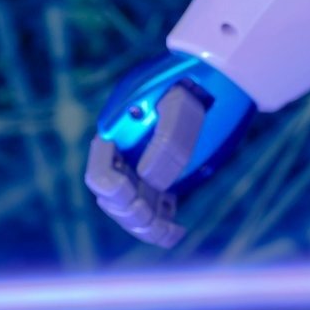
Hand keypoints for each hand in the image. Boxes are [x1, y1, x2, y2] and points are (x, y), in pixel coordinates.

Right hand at [85, 83, 205, 247]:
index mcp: (116, 134)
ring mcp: (142, 167)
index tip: (136, 194)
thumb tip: (149, 176)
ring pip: (132, 211)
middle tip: (153, 216)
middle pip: (113, 200)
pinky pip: (155, 210)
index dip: (113, 191)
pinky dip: (162, 226)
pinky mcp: (162, 178)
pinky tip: (177, 230)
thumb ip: (166, 138)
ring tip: (169, 230)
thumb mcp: (180, 102)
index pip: (99, 174)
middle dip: (131, 214)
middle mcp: (123, 154)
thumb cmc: (191, 86)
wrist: (210, 78)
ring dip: (146, 226)